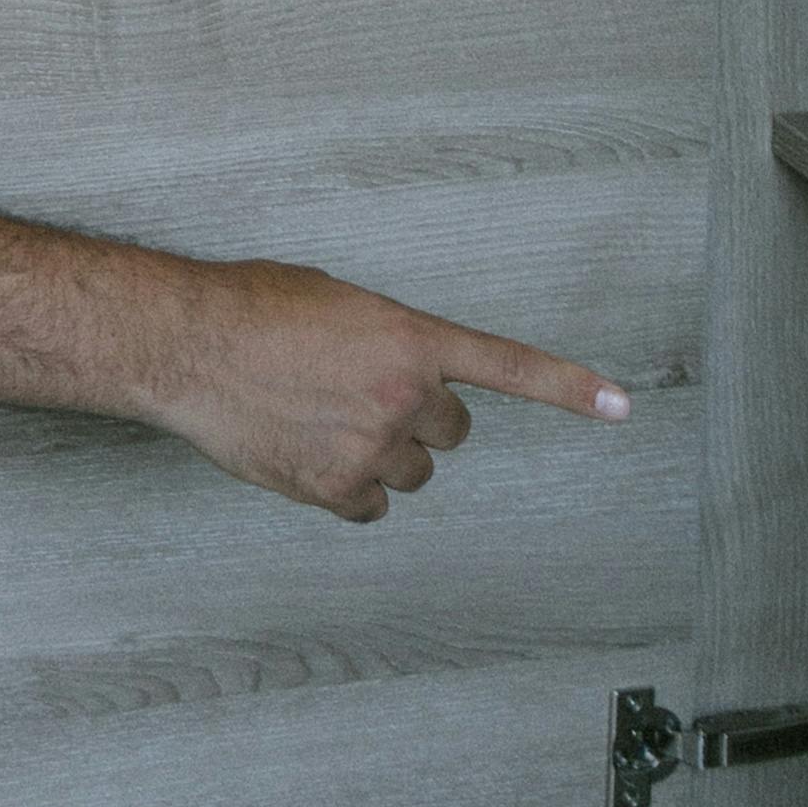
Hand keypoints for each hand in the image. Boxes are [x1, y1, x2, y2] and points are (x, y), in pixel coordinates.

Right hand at [127, 257, 630, 525]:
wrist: (188, 344)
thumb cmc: (251, 307)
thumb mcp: (336, 301)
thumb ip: (385, 340)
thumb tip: (397, 372)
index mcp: (410, 340)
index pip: (507, 367)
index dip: (569, 389)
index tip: (620, 407)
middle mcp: (402, 396)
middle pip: (448, 432)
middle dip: (417, 420)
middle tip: (362, 398)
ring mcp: (371, 447)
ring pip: (410, 473)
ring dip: (382, 455)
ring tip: (321, 421)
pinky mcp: (335, 487)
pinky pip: (370, 505)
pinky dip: (347, 488)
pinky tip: (307, 454)